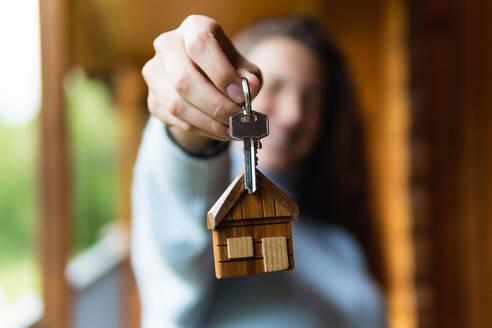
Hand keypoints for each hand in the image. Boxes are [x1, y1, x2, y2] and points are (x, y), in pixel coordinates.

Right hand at [142, 15, 261, 151]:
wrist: (202, 80)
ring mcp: (155, 72)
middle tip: (238, 119)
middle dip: (216, 105)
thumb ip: (249, 76)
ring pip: (177, 104)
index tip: (240, 96)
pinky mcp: (152, 99)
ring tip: (233, 129)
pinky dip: (202, 130)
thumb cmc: (226, 68)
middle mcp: (167, 45)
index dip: (221, 73)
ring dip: (209, 123)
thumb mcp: (243, 67)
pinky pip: (175, 120)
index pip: (200, 45)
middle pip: (184, 79)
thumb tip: (251, 86)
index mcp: (193, 28)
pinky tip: (220, 131)